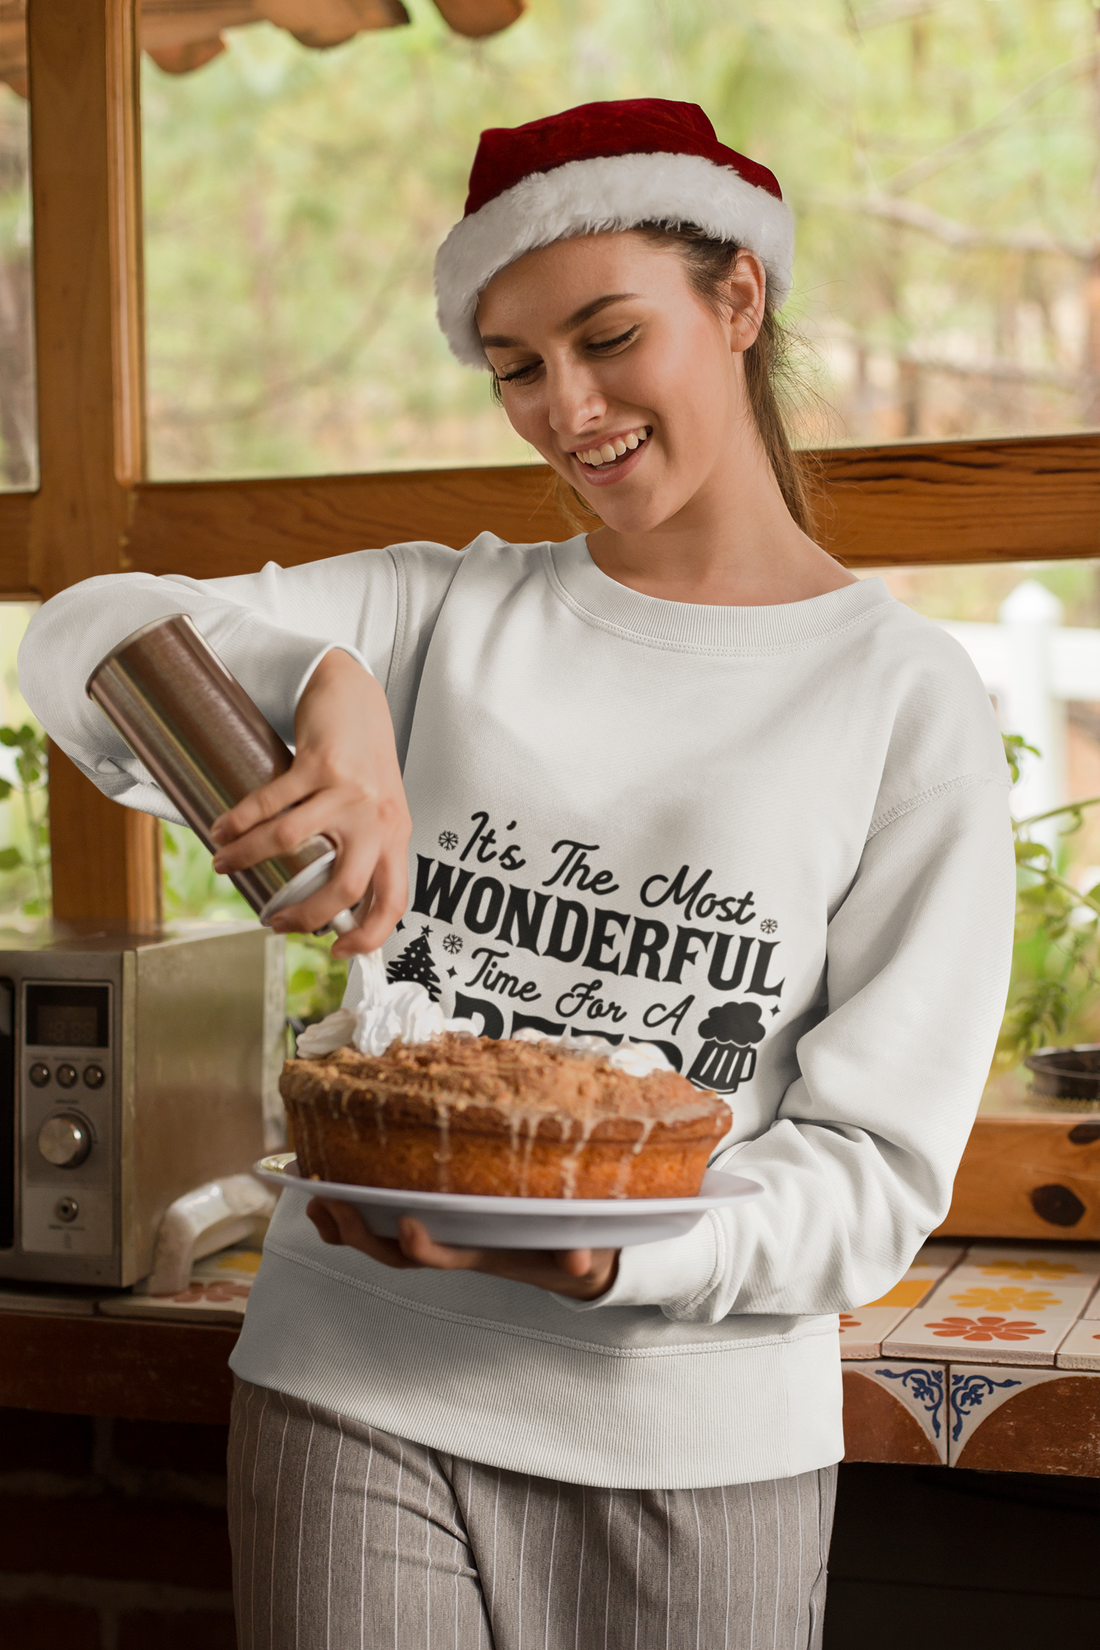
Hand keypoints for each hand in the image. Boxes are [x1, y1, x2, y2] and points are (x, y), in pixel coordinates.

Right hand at [208, 650, 410, 955]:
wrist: (355, 697)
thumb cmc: (363, 762)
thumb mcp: (378, 811)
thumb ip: (364, 851)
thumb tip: (334, 907)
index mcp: (395, 836)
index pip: (393, 901)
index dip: (369, 935)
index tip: (338, 952)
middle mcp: (377, 818)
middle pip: (344, 886)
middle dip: (304, 914)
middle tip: (274, 921)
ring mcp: (349, 791)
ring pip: (290, 841)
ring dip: (248, 858)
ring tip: (223, 865)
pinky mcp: (319, 763)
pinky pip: (270, 802)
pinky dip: (239, 821)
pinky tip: (221, 831)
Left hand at [306, 1198, 619, 1300]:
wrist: (568, 1263)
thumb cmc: (573, 1250)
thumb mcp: (584, 1253)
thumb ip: (581, 1256)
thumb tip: (580, 1263)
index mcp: (486, 1255)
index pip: (449, 1258)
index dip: (425, 1248)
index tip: (407, 1224)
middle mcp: (454, 1250)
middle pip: (395, 1256)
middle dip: (360, 1233)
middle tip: (328, 1200)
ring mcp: (439, 1239)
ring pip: (380, 1244)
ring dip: (344, 1226)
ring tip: (313, 1198)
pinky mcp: (433, 1224)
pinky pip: (382, 1225)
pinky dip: (352, 1213)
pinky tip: (325, 1190)